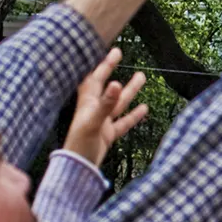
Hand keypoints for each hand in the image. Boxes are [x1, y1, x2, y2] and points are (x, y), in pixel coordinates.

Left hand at [62, 47, 148, 166]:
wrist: (77, 169)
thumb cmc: (79, 145)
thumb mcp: (93, 122)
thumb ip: (106, 104)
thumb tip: (116, 84)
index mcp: (87, 104)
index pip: (94, 78)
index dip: (102, 64)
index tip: (113, 51)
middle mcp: (93, 110)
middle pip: (106, 86)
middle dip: (112, 70)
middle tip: (119, 54)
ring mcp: (101, 122)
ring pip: (118, 102)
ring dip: (129, 90)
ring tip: (142, 77)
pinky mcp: (107, 134)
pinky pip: (123, 121)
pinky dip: (133, 115)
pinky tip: (144, 108)